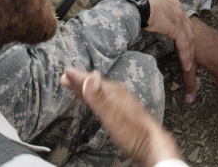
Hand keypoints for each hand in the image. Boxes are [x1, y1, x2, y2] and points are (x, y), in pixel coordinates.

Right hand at [59, 69, 183, 166]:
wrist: (151, 144)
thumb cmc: (131, 130)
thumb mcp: (111, 113)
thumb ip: (98, 96)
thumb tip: (89, 76)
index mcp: (113, 91)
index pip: (91, 81)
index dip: (77, 77)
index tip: (66, 73)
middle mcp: (117, 94)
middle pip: (94, 85)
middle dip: (80, 81)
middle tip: (66, 77)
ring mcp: (120, 103)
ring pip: (99, 92)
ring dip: (86, 89)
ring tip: (76, 86)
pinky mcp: (122, 113)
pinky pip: (104, 100)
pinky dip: (95, 97)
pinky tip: (96, 101)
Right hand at [135, 0, 204, 103]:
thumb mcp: (145, 1)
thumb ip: (149, 8)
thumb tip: (142, 11)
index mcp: (171, 2)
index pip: (181, 19)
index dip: (182, 30)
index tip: (181, 39)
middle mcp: (178, 9)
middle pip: (189, 29)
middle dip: (190, 43)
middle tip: (189, 55)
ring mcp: (179, 19)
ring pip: (189, 39)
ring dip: (190, 53)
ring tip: (189, 65)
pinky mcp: (177, 29)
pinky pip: (184, 45)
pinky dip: (186, 56)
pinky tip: (186, 66)